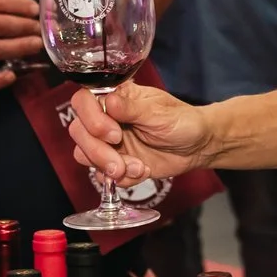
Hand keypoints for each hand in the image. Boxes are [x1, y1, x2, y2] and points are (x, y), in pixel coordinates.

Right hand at [68, 78, 216, 183]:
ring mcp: (108, 143)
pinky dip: (121, 179)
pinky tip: (142, 172)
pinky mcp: (115, 163)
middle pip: (79, 132)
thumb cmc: (181, 121)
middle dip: (98, 151)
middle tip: (120, 161)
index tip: (115, 134)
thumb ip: (132, 109)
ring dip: (107, 166)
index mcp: (115, 98)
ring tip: (137, 168)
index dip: (91, 119)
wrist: (197, 147)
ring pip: (84, 155)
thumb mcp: (159, 113)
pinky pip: (101, 175)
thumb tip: (108, 101)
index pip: (82, 101)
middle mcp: (106, 118)